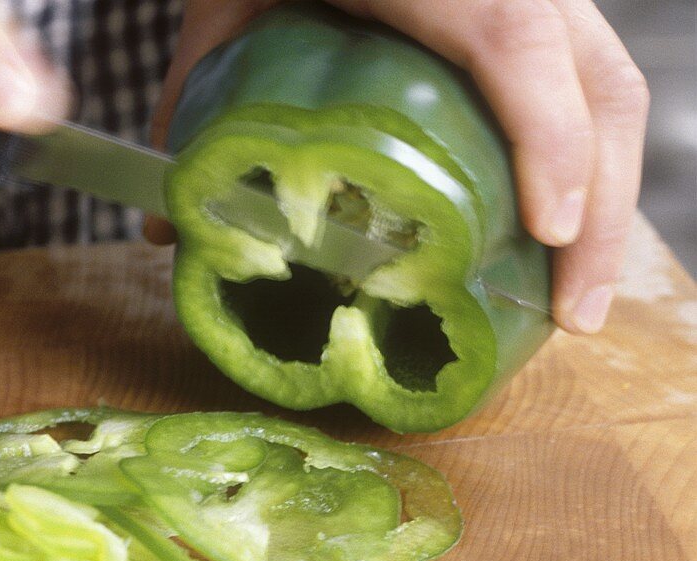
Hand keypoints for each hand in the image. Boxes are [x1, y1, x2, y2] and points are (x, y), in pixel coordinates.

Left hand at [146, 0, 648, 334]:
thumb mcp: (225, 5)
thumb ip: (194, 95)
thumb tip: (164, 228)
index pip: (513, 36)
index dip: (547, 138)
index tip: (544, 234)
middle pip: (597, 84)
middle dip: (598, 208)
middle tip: (574, 314)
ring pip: (610, 87)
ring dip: (611, 198)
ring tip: (581, 297)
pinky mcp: (538, 13)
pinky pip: (592, 85)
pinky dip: (590, 166)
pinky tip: (571, 237)